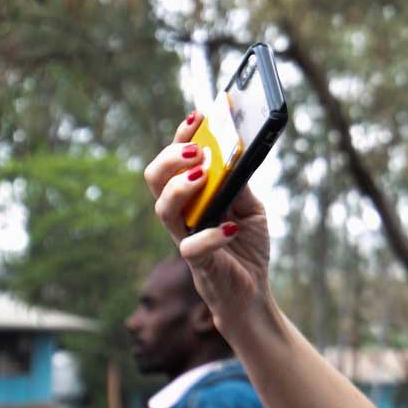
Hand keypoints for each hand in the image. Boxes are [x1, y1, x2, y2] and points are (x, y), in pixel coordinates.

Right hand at [142, 113, 273, 319]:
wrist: (251, 292)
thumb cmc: (246, 247)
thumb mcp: (251, 209)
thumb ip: (240, 185)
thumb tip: (236, 155)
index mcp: (192, 196)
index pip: (176, 160)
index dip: (181, 136)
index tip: (198, 115)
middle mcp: (182, 214)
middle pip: (156, 178)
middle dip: (172, 158)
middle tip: (198, 149)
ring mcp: (185, 238)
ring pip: (163, 208)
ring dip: (180, 188)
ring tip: (202, 176)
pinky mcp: (198, 264)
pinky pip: (193, 247)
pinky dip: (211, 236)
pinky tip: (231, 229)